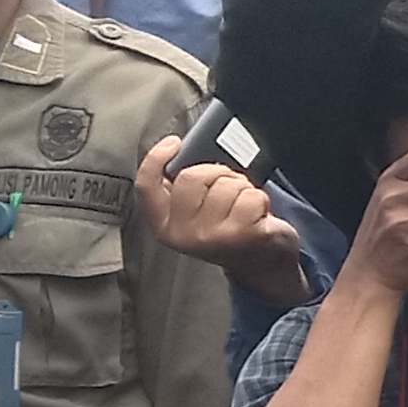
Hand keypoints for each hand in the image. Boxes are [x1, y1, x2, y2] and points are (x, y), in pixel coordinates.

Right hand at [137, 136, 307, 302]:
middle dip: (218, 174)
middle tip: (229, 190)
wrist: (260, 264)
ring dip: (243, 189)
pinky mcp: (239, 235)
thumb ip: (182, 189)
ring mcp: (210, 236)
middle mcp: (182, 234)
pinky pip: (252, 196)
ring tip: (244, 208)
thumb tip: (181, 152)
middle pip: (194, 176)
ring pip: (227, 183)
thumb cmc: (228, 229)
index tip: (173, 143)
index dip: (155, 158)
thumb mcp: (196, 212)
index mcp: (164, 224)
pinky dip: (260, 200)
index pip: (147, 185)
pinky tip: (257, 217)